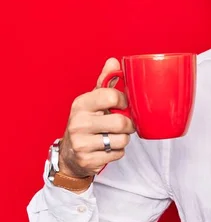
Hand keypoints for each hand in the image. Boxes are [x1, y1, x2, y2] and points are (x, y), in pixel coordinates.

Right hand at [59, 58, 134, 177]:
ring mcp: (81, 143)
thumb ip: (105, 81)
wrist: (70, 153)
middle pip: (121, 122)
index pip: (112, 96)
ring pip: (122, 140)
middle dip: (128, 125)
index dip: (125, 101)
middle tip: (123, 125)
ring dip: (123, 139)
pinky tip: (107, 148)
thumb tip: (114, 61)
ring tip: (113, 136)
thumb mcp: (93, 100)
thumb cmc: (87, 121)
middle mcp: (78, 122)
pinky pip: (117, 154)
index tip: (123, 105)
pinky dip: (117, 152)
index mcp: (81, 103)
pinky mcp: (87, 160)